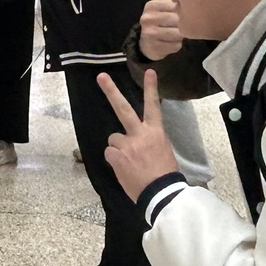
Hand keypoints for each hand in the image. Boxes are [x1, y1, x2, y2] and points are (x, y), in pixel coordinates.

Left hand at [98, 68, 174, 200]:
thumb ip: (149, 141)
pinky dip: (114, 160)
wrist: (161, 193)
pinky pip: (109, 153)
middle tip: (101, 77)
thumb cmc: (164, 175)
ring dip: (118, 148)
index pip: (154, 106)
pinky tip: (124, 169)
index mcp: (156, 133)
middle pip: (123, 108)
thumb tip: (138, 143)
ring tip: (129, 162)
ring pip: (114, 139)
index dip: (151, 88)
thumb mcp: (163, 151)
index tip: (149, 71)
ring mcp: (127, 144)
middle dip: (111, 91)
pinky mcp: (116, 156)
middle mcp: (140, 134)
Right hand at [139, 0, 183, 61]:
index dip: (180, 10)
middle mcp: (147, 18)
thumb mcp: (160, 1)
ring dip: (180, 35)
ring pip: (177, 34)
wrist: (147, 43)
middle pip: (177, 20)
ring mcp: (149, 34)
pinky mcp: (154, 48)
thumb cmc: (158, 19)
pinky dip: (177, 45)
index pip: (174, 5)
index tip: (178, 13)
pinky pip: (175, 46)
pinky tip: (171, 42)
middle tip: (179, 25)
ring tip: (175, 33)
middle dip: (182, 24)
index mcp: (150, 5)